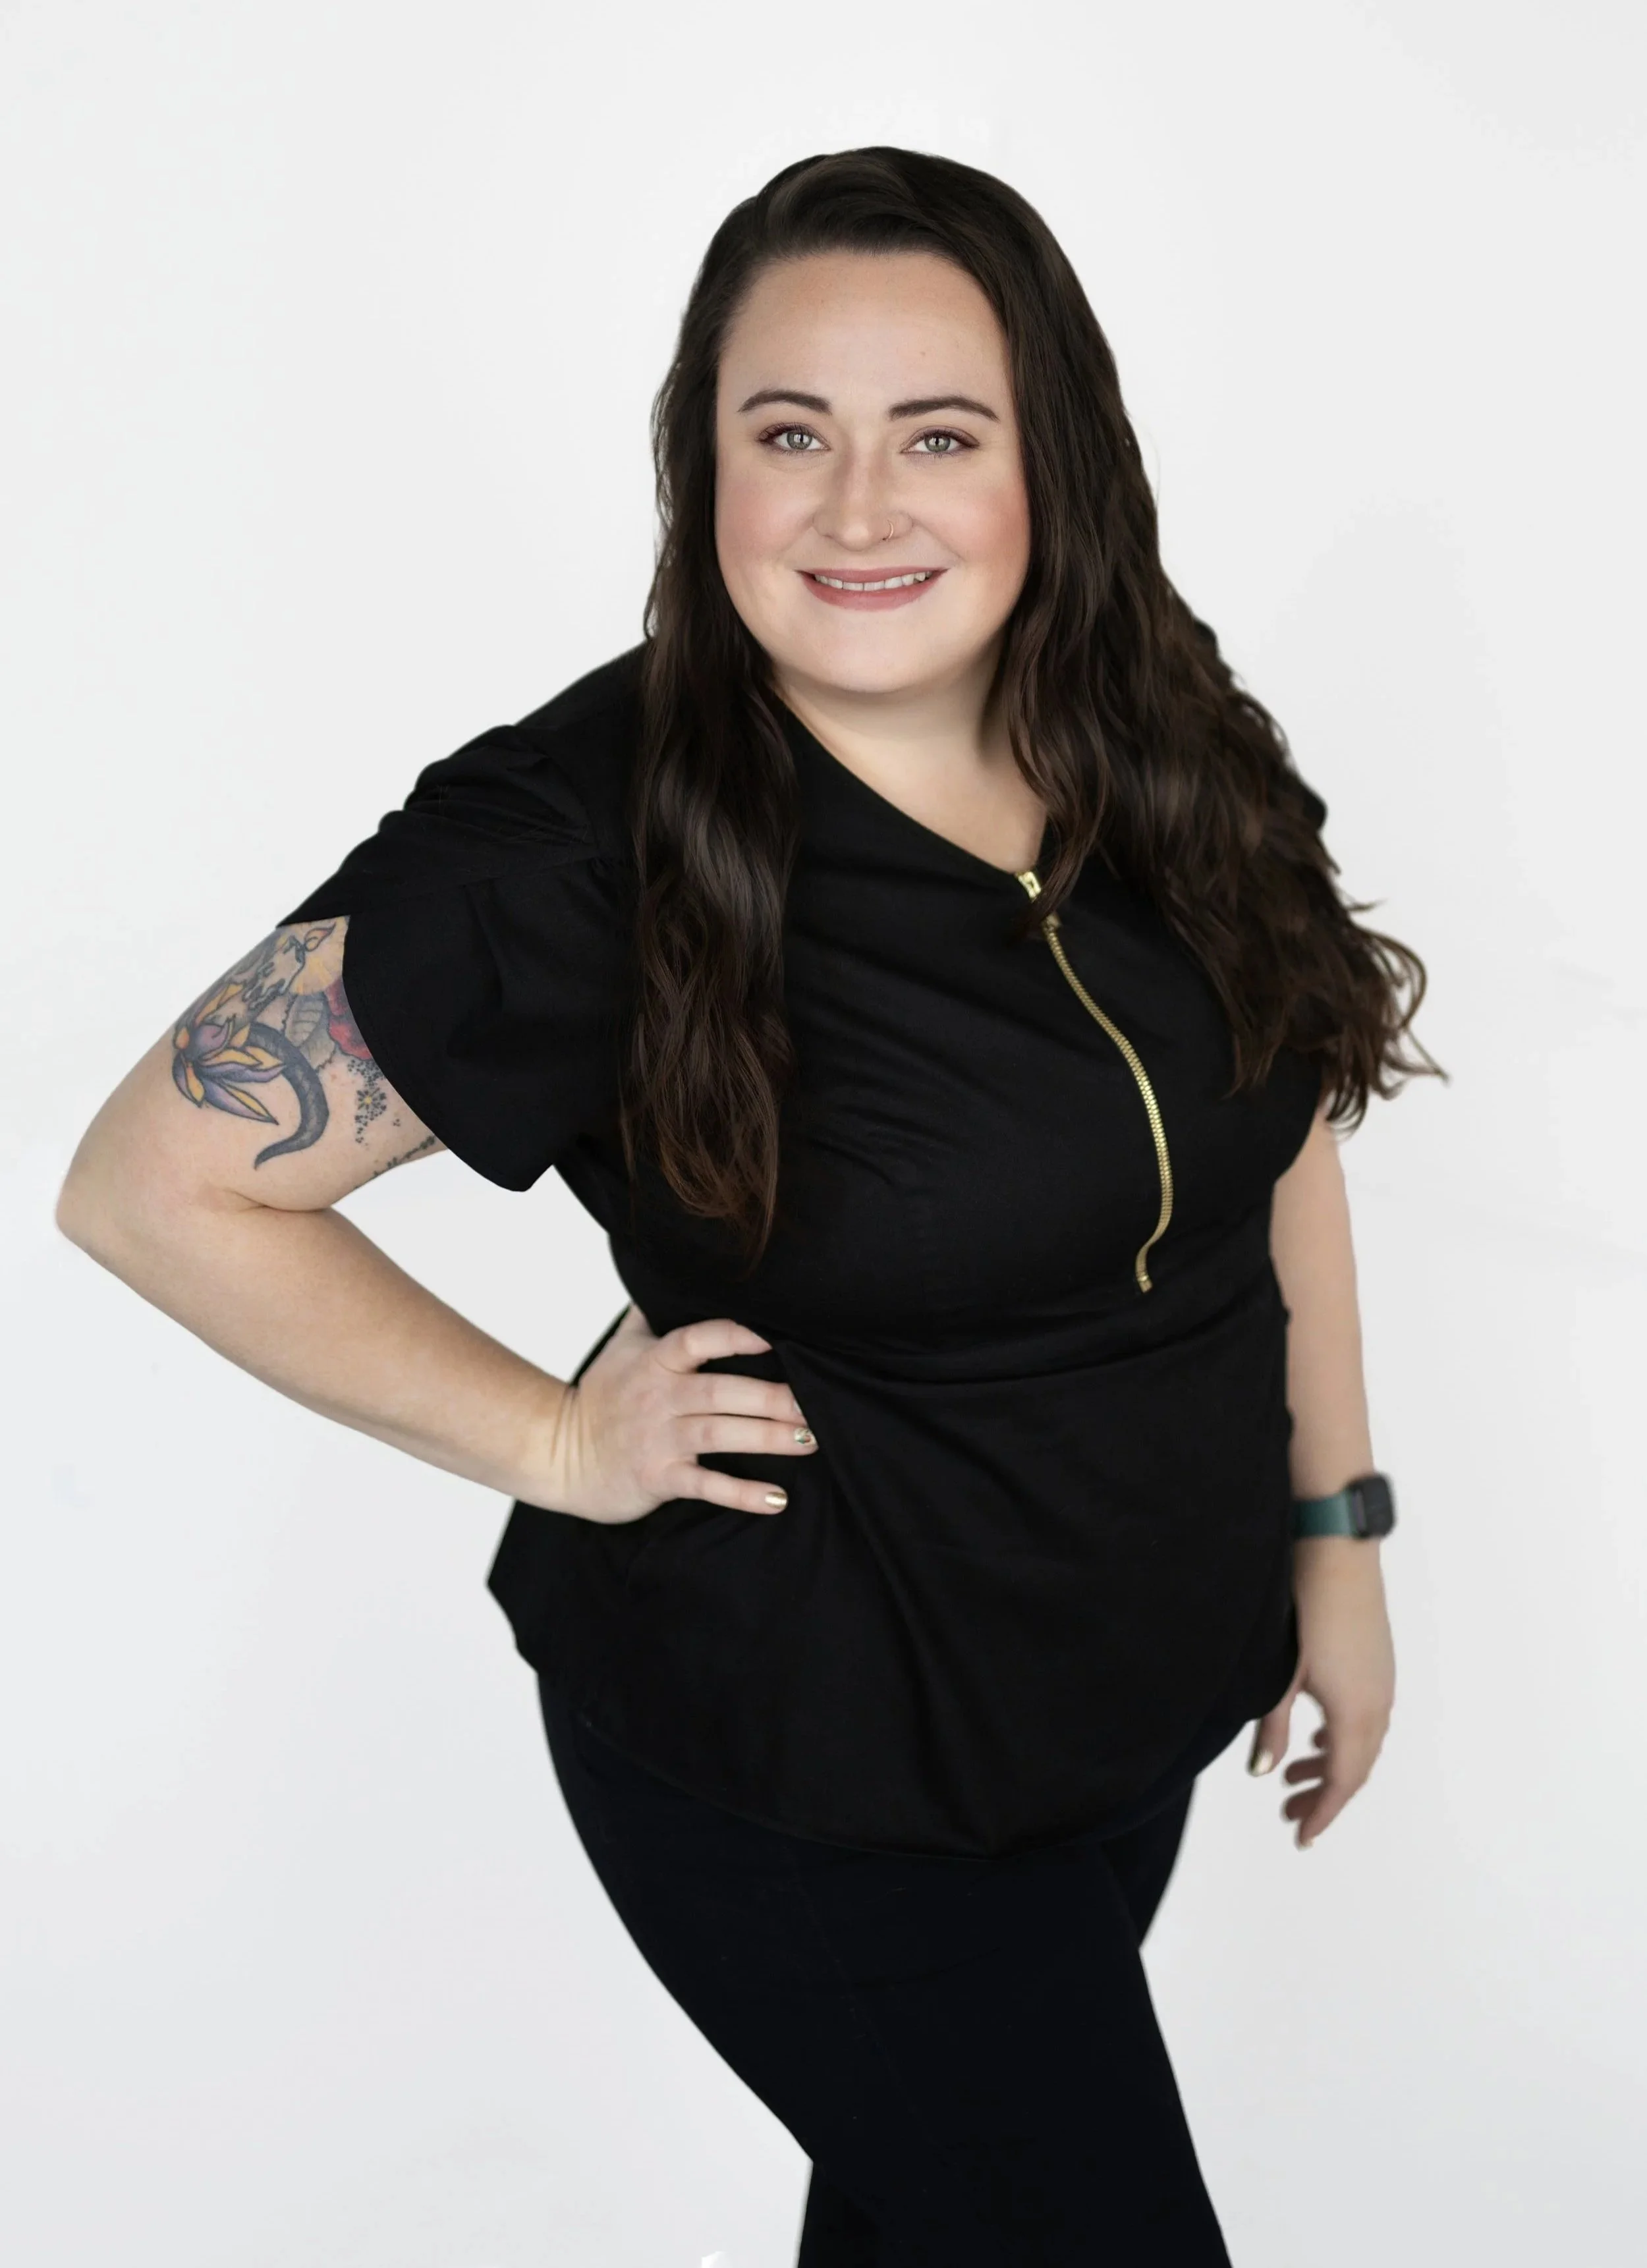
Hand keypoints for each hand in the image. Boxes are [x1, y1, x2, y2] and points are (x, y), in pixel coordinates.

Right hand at [523, 1303, 817, 1526]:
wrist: (559, 1454)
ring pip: (720, 1434)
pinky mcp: (658, 1477)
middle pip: (722, 1391)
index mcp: (655, 1361)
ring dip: (768, 1437)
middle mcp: (659, 1397)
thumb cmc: (601, 1398)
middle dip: (773, 1397)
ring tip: (810, 1440)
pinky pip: (706, 1486)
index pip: (697, 1339)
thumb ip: (650, 1313)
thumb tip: (671, 1268)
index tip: (774, 1338)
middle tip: (817, 1402)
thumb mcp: (620, 1347)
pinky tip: (777, 1498)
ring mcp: (659, 1439)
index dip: (735, 1336)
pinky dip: (742, 1494)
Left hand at [1247, 1537, 1395, 1849]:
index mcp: (1356, 1712)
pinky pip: (1366, 1717)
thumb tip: (1263, 1773)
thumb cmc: (1305, 1608)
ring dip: (1332, 1766)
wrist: (1336, 1549)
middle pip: (1356, 1767)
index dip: (1322, 1814)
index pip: (1343, 1782)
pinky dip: (1342, 1739)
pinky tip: (1316, 1734)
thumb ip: (1271, 1727)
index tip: (1301, 1838)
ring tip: (1294, 1777)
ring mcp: (1382, 1680)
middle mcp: (1378, 1702)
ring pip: (1363, 1743)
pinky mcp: (1378, 1661)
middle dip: (1324, 1797)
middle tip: (1289, 1814)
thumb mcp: (1278, 1674)